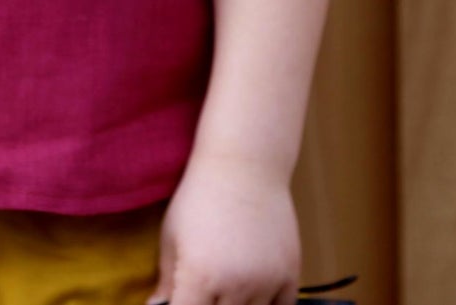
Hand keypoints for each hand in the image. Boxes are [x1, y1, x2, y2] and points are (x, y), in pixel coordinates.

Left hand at [146, 151, 301, 304]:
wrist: (243, 164)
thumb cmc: (199, 197)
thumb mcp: (171, 237)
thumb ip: (166, 282)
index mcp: (198, 277)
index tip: (183, 301)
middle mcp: (234, 285)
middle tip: (204, 293)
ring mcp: (265, 282)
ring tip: (226, 290)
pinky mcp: (289, 273)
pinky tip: (253, 295)